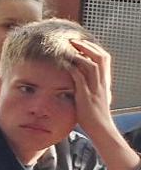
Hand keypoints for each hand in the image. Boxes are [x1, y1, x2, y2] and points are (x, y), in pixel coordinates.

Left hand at [69, 39, 140, 169]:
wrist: (101, 129)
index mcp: (104, 81)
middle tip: (73, 40)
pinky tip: (64, 63)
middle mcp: (102, 82)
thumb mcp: (94, 96)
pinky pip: (80, 78)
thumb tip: (79, 77)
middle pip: (100, 57)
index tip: (82, 42)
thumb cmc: (94, 115)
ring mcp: (95, 88)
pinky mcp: (86, 96)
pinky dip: (73, 68)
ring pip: (92, 65)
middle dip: (87, 46)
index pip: (104, 59)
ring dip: (80, 54)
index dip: (94, 48)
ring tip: (69, 47)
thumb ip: (89, 85)